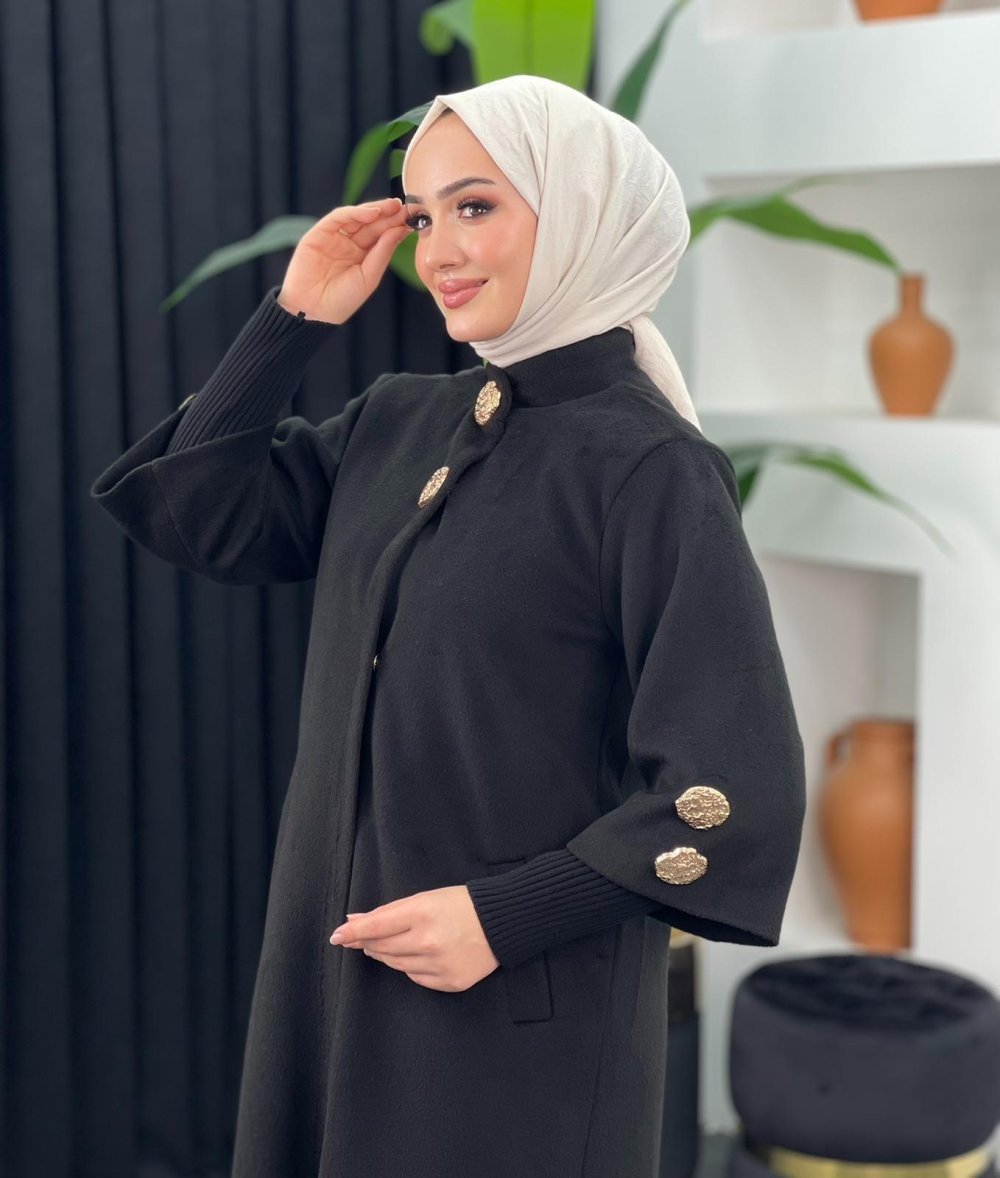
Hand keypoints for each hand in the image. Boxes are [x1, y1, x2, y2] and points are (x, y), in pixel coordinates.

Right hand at [277, 195, 411, 324]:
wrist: (313, 311)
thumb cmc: (342, 300)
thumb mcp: (369, 276)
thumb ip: (383, 252)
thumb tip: (401, 229)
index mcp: (362, 256)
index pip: (381, 236)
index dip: (396, 226)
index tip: (413, 219)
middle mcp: (349, 244)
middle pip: (371, 224)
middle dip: (388, 215)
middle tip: (405, 208)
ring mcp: (334, 237)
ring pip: (356, 217)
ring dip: (375, 209)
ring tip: (393, 206)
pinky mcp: (318, 233)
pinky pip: (338, 218)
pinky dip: (354, 212)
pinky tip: (372, 213)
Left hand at [329, 885, 499, 991]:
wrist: (501, 922)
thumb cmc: (461, 904)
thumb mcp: (425, 898)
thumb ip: (390, 911)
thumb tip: (355, 921)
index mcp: (422, 914)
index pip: (376, 926)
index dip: (353, 932)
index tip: (336, 936)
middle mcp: (428, 942)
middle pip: (383, 948)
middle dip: (368, 943)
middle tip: (360, 939)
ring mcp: (439, 965)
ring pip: (397, 965)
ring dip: (388, 955)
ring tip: (389, 944)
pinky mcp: (449, 982)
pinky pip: (416, 978)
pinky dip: (411, 967)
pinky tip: (416, 956)